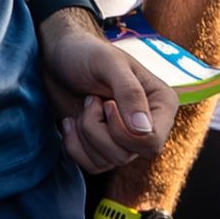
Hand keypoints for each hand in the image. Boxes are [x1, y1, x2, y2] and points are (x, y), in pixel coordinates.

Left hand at [41, 10, 165, 173]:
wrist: (58, 56)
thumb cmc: (86, 52)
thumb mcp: (108, 63)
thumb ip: (129, 92)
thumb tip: (144, 131)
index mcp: (161, 103)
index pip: (152, 142)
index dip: (123, 132)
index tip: (106, 103)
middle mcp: (148, 125)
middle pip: (126, 155)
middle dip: (97, 130)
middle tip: (91, 99)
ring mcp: (125, 139)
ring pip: (107, 163)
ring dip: (85, 134)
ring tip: (84, 105)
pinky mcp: (103, 147)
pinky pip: (92, 166)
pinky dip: (75, 146)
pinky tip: (71, 121)